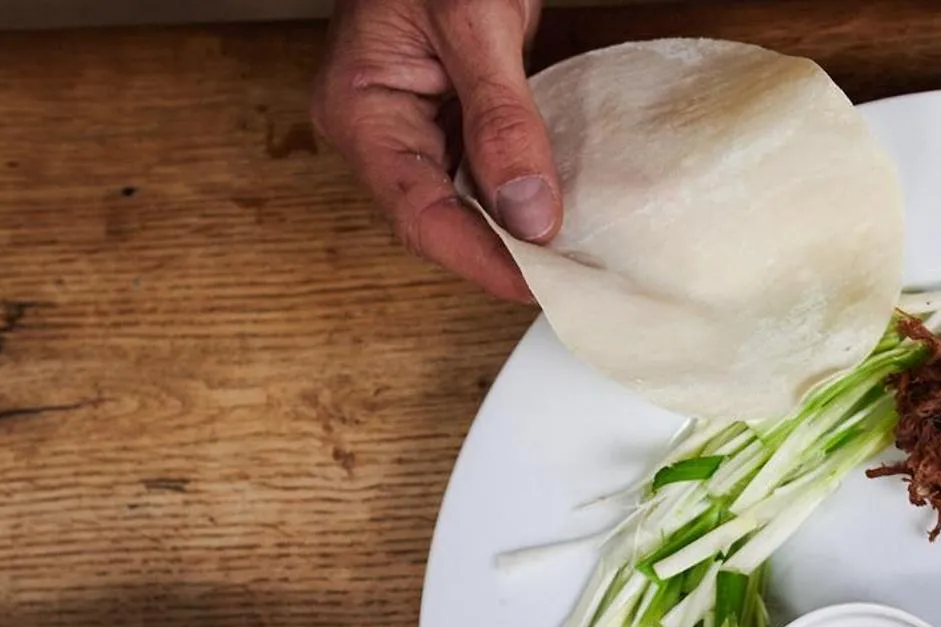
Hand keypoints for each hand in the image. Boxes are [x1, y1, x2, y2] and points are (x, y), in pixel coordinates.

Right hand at [311, 0, 562, 299]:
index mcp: (362, 111)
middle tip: (571, 284)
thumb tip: (530, 212)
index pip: (420, 217)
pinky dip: (527, 189)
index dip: (481, 261)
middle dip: (504, 256)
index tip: (540, 287)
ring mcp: (417, 122)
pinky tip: (568, 208)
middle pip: (442, 221)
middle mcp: (381, 128)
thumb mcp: (472, 22)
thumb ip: (501, 118)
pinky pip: (488, 168)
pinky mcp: (454, 111)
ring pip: (469, 202)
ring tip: (577, 260)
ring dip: (520, 230)